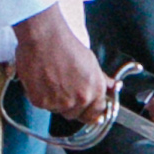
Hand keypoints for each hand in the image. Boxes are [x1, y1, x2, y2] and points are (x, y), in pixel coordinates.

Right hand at [11, 5, 111, 130]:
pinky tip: (41, 80)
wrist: (44, 38)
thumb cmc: (66, 46)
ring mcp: (60, 103)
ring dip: (54, 101)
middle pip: (74, 114)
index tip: (83, 108)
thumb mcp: (91, 62)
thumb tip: (113, 87)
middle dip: (70, 105)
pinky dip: (40, 96)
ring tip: (51, 80)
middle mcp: (79, 100)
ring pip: (57, 110)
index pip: (95, 114)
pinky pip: (42, 105)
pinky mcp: (41, 101)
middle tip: (63, 88)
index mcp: (95, 91)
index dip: (88, 111)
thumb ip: (102, 79)